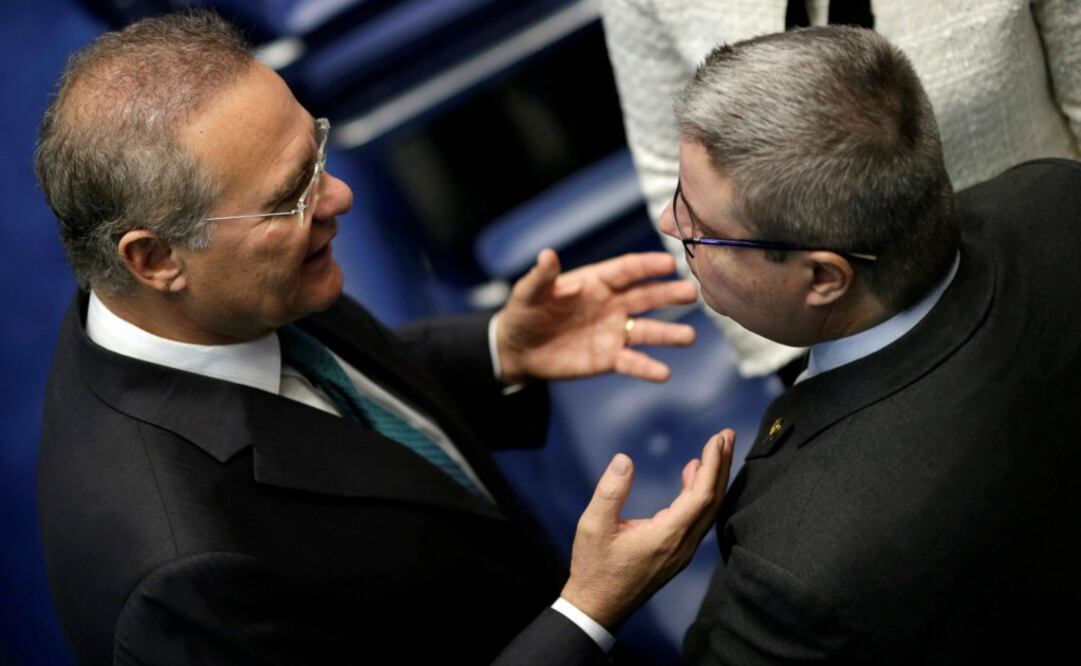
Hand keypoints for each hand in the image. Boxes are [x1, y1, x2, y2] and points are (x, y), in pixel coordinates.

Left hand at [495, 249, 697, 383]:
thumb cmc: (524, 314)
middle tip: (692, 293)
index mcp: (596, 281)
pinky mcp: (609, 358)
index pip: (626, 270)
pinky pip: (632, 362)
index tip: (669, 262)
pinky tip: (664, 373)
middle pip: (646, 297)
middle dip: (669, 295)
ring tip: (689, 338)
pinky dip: (647, 368)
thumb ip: (542, 277)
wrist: (519, 350)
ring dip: (668, 334)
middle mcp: (612, 304)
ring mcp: (614, 331)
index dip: (647, 266)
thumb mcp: (528, 293)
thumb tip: (547, 255)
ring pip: (646, 330)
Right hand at [561, 430, 734, 629]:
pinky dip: (702, 494)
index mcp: (667, 535)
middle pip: (713, 501)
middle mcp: (683, 544)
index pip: (701, 494)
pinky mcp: (677, 554)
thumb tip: (624, 459)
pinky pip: (699, 519)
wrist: (598, 607)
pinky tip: (692, 477)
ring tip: (716, 450)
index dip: (713, 464)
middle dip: (722, 465)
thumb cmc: (595, 567)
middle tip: (727, 435)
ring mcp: (682, 551)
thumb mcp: (594, 525)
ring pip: (708, 511)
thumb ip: (610, 491)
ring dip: (714, 479)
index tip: (717, 438)